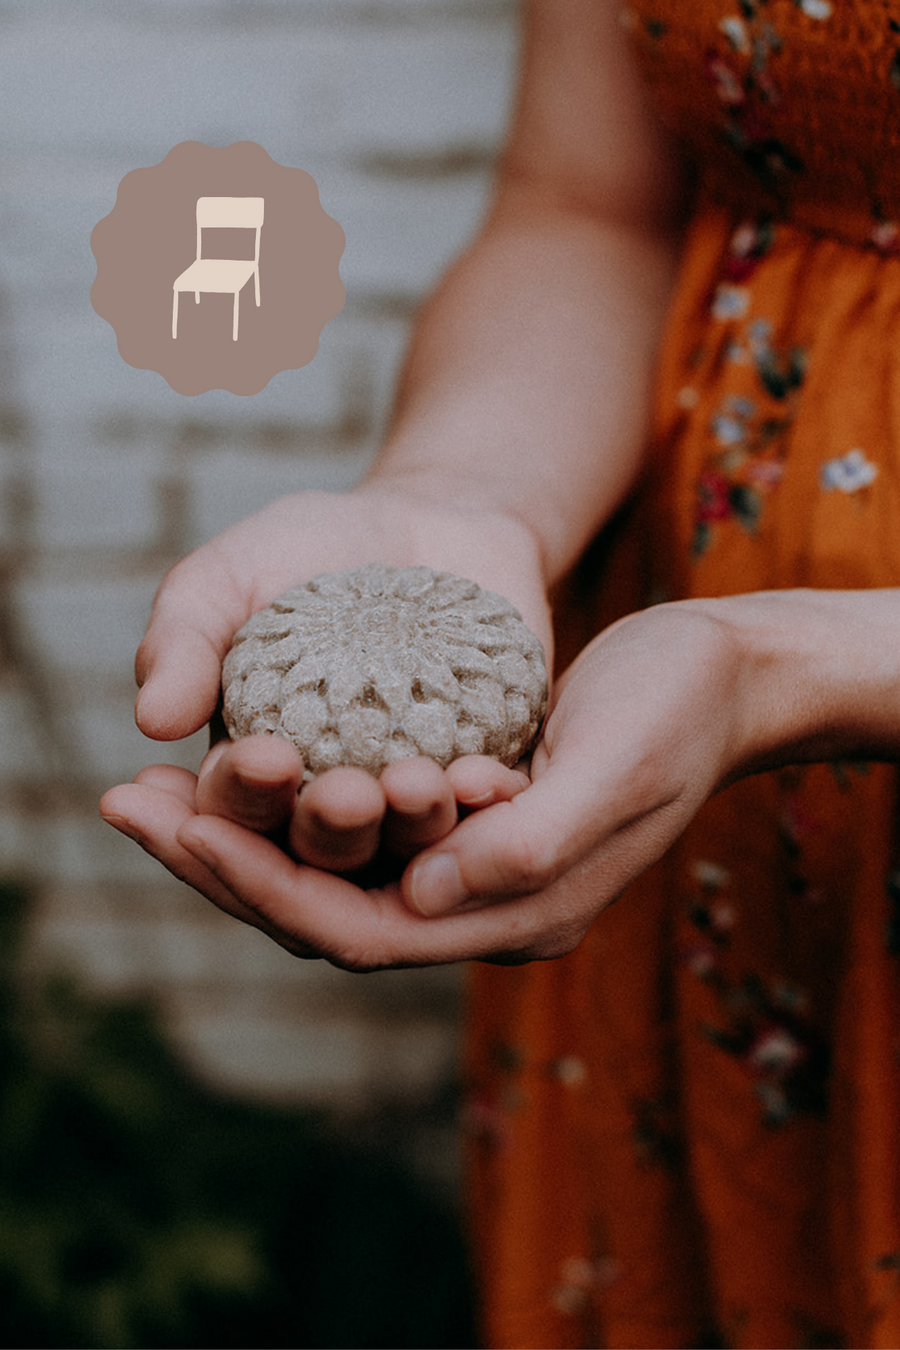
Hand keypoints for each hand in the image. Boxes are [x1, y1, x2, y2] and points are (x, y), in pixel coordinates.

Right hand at [101, 482, 548, 944]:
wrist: (426, 523)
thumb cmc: (308, 552)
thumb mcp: (227, 577)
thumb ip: (183, 640)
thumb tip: (152, 721)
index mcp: (254, 779)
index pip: (233, 812)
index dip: (241, 796)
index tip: (261, 758)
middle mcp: (330, 808)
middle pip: (324, 848)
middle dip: (329, 828)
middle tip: (344, 796)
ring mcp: (412, 801)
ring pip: (410, 843)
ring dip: (411, 825)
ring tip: (416, 787)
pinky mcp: (488, 780)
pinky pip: (490, 810)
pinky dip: (486, 800)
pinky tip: (483, 778)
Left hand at [103, 600, 751, 967]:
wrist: (724, 677)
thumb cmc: (677, 708)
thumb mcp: (616, 764)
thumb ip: (532, 842)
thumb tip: (429, 895)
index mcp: (518, 912)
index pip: (363, 929)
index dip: (266, 884)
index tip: (184, 828)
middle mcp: (483, 909)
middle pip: (324, 912)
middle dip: (222, 866)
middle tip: (127, 805)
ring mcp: (471, 871)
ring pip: (326, 873)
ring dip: (238, 836)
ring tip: (153, 788)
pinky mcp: (460, 825)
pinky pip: (350, 831)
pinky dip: (284, 803)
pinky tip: (235, 760)